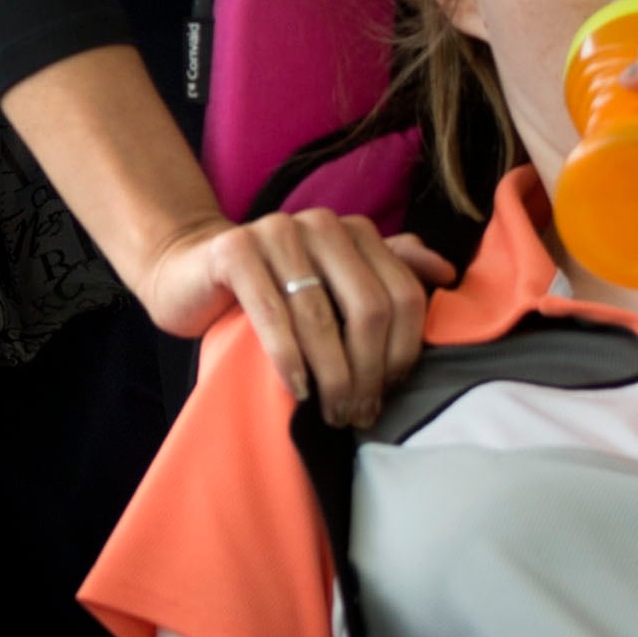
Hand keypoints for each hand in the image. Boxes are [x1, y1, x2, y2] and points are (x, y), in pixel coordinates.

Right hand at [140, 210, 455, 426]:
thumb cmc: (274, 290)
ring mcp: (275, 231)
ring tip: (331, 412)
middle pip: (370, 307)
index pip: (404, 295)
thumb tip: (445, 273)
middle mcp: (320, 223)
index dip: (403, 353)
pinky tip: (297, 388)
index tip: (387, 393)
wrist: (192, 273)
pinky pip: (271, 310)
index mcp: (354, 231)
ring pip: (321, 315)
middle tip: (356, 413)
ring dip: (331, 375)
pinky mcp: (234, 249)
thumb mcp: (335, 285)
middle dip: (369, 372)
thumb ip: (388, 272)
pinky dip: (288, 357)